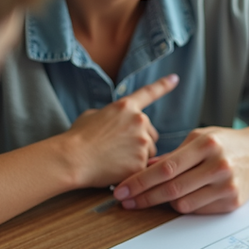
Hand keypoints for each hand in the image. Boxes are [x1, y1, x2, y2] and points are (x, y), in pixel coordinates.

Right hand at [60, 74, 178, 188]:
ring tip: (116, 160)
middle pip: (151, 133)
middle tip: (121, 149)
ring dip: (139, 156)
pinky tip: (118, 170)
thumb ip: (111, 115)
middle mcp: (138, 121)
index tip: (176, 78)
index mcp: (126, 106)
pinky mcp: (142, 162)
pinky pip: (146, 168)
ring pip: (150, 152)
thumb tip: (115, 121)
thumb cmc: (77, 137)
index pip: (148, 93)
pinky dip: (135, 170)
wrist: (72, 159)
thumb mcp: (92, 116)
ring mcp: (142, 141)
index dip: (163, 85)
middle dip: (140, 141)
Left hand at [112, 124, 248, 213]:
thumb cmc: (225, 143)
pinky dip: (185, 205)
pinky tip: (180, 198)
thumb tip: (145, 169)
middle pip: (171, 189)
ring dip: (164, 203)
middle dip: (144, 198)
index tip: (122, 190)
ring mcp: (227, 185)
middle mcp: (218, 165)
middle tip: (126, 202)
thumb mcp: (199, 138)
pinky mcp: (232, 201)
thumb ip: (173, 154)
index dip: (140, 182)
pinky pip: (198, 210)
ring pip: (183, 204)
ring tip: (156, 197)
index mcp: (206, 145)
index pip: (165, 168)